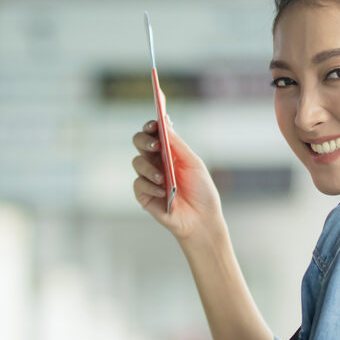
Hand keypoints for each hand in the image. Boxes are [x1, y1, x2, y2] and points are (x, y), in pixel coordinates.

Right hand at [131, 119, 223, 243]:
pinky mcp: (144, 195)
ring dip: (149, 167)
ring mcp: (148, 178)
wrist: (202, 218)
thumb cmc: (201, 190)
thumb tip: (164, 121)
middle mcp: (155, 162)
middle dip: (144, 141)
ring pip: (137, 162)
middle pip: (139, 142)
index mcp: (168, 152)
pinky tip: (162, 192)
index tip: (154, 124)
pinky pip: (139, 184)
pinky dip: (150, 186)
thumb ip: (177, 144)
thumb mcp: (193, 163)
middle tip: (155, 146)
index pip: (154, 133)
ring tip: (162, 178)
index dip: (151, 126)